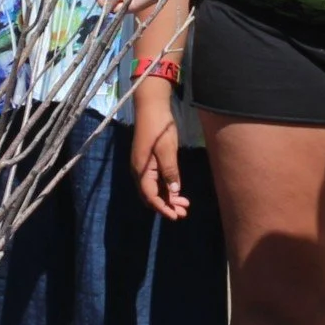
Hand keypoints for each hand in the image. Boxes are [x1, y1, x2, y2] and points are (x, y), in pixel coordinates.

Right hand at [131, 98, 188, 221]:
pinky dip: (166, 188)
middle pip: (151, 195)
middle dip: (166, 206)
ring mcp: (143, 166)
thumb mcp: (167, 150)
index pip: (150, 196)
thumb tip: (174, 192)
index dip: (162, 208)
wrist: (151, 107)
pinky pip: (156, 180)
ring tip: (184, 205)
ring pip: (154, 188)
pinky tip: (178, 191)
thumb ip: (170, 172)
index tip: (176, 216)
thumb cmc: (159, 128)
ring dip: (168, 198)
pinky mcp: (148, 161)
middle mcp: (139, 171)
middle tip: (183, 213)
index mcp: (141, 170)